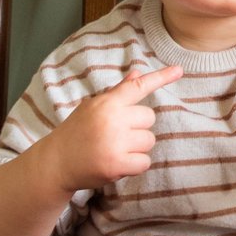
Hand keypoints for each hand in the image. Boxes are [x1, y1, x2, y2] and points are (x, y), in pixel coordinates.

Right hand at [40, 64, 181, 193]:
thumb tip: (138, 74)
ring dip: (137, 147)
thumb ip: (118, 93)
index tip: (179, 70)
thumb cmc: (77, 132)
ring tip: (115, 149)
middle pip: (149, 118)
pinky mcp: (117, 165)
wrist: (56, 163)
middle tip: (116, 134)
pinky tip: (118, 162)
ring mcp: (115, 143)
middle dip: (137, 127)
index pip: (138, 87)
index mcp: (107, 103)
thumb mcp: (93, 107)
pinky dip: (135, 165)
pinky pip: (145, 162)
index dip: (161, 78)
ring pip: (149, 140)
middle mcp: (112, 120)